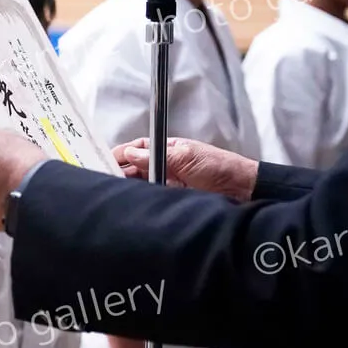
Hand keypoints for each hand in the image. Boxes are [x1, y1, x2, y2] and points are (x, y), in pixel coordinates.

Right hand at [114, 138, 258, 200]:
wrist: (242, 190)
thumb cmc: (221, 167)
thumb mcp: (187, 156)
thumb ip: (157, 155)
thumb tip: (131, 153)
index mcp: (168, 149)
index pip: (137, 148)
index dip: (120, 152)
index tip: (105, 157)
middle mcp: (165, 165)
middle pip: (133, 167)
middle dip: (118, 170)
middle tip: (104, 175)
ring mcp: (167, 183)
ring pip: (139, 183)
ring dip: (127, 185)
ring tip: (113, 188)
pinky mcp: (170, 199)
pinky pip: (149, 197)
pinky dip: (139, 198)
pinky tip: (131, 199)